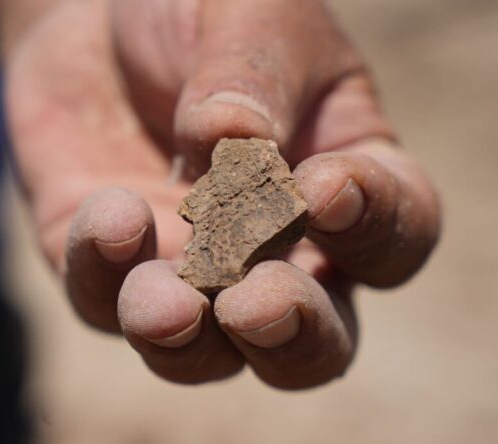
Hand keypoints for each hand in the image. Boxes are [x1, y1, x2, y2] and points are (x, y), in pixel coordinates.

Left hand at [0, 0, 440, 388]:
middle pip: (315, 345)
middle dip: (291, 338)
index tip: (322, 187)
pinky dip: (104, 276)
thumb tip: (233, 147)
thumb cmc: (204, 12)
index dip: (371, 226)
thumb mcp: (250, 15)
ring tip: (165, 301)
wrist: (101, 15)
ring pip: (207, 356)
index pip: (396, 235)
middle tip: (257, 304)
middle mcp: (280, 252)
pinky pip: (105, 305)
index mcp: (350, 186)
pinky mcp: (109, 272)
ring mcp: (192, 274)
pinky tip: (109, 217)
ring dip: (188, 340)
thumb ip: (255, 79)